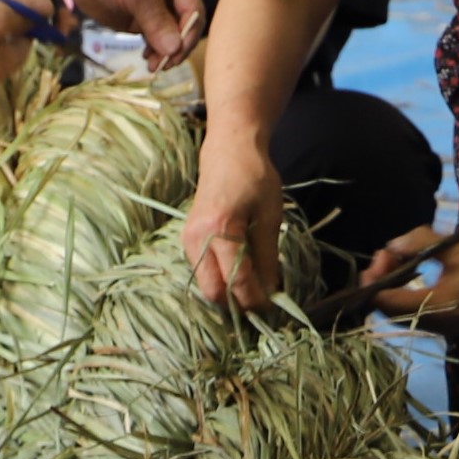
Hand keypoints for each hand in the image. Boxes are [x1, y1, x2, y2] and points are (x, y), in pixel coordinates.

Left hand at [59, 0, 206, 67]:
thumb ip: (156, 19)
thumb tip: (174, 48)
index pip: (194, 10)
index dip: (188, 34)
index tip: (174, 54)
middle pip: (186, 25)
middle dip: (177, 46)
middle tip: (162, 65)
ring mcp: (157, 6)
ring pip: (172, 35)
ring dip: (165, 52)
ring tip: (152, 65)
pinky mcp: (141, 18)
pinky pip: (155, 38)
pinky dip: (154, 50)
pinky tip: (146, 57)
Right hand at [182, 140, 285, 309]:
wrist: (228, 151)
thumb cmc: (254, 177)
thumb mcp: (269, 216)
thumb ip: (268, 256)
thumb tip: (271, 290)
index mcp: (220, 229)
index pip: (236, 279)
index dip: (255, 299)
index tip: (272, 307)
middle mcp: (197, 238)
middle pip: (212, 291)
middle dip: (236, 303)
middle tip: (261, 303)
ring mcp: (187, 240)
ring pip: (205, 285)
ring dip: (228, 293)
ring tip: (253, 288)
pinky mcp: (187, 240)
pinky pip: (202, 272)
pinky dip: (220, 279)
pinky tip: (240, 273)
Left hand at [361, 227, 458, 337]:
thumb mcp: (452, 248)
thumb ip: (417, 243)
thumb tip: (391, 246)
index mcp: (429, 308)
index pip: (381, 302)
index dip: (373, 279)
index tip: (384, 255)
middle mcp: (432, 325)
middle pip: (388, 311)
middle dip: (383, 282)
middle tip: (392, 255)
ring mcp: (443, 328)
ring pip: (404, 313)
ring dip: (397, 288)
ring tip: (404, 261)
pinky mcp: (452, 324)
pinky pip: (419, 313)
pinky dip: (411, 295)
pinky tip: (420, 274)